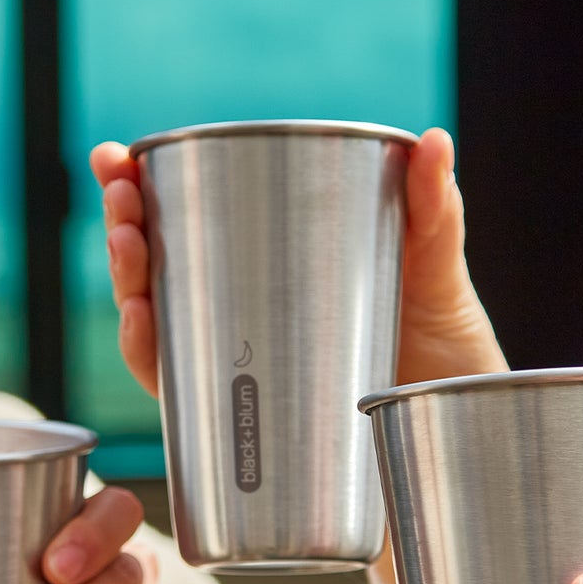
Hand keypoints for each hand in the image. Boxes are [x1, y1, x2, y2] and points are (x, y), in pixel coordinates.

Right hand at [92, 128, 507, 583]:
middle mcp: (243, 327)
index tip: (116, 157)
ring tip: (126, 241)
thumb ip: (434, 211)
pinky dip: (151, 356)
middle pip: (158, 272)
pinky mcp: (246, 428)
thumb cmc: (448, 364)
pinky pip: (180, 394)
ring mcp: (240, 376)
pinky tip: (143, 322)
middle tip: (119, 194)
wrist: (466, 443)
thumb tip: (433, 139)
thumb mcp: (438, 276)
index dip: (143, 191)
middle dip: (122, 226)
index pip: (192, 225)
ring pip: (156, 327)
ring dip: (126, 283)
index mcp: (274, 279)